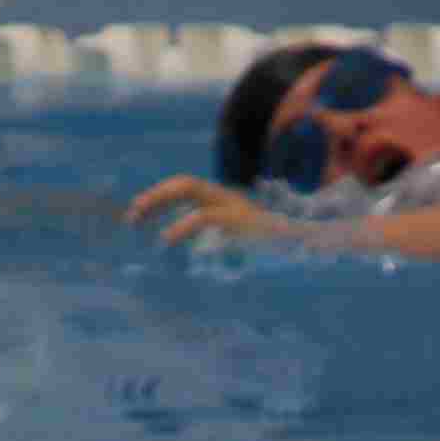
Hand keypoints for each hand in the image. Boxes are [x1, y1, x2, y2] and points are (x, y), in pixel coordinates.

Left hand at [130, 176, 296, 247]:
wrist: (308, 249)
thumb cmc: (277, 252)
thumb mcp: (242, 245)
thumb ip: (220, 244)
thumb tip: (198, 257)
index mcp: (226, 201)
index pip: (187, 188)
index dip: (160, 196)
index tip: (138, 213)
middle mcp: (228, 197)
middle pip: (184, 183)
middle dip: (155, 196)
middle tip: (131, 216)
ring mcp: (234, 205)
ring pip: (189, 188)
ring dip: (160, 200)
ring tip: (139, 219)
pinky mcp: (240, 220)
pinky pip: (204, 216)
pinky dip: (181, 226)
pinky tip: (166, 238)